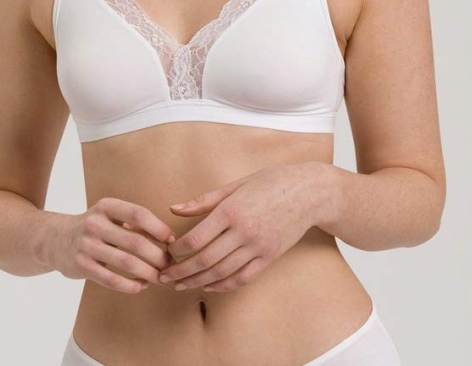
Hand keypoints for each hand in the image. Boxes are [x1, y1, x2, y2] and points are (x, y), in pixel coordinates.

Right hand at [44, 197, 176, 293]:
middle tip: (170, 265)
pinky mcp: (81, 266)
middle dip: (158, 256)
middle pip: (136, 242)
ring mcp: (86, 245)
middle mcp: (95, 223)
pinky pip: (112, 279)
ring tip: (160, 277)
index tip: (171, 241)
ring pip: (126, 263)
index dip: (159, 228)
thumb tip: (168, 239)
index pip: (139, 214)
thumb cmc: (94, 227)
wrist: (54, 239)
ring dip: (148, 273)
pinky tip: (141, 285)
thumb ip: (134, 223)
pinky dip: (131, 285)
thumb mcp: (110, 215)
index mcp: (106, 206)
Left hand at [159, 162, 330, 292]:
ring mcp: (258, 247)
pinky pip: (243, 278)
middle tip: (163, 277)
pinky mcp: (270, 257)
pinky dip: (224, 286)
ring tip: (180, 286)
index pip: (196, 239)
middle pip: (205, 260)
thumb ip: (204, 201)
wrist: (308, 192)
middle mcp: (243, 232)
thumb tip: (174, 209)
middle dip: (181, 272)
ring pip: (222, 273)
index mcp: (231, 211)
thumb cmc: (269, 182)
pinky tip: (209, 287)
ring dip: (198, 282)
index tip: (166, 253)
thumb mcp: (235, 185)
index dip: (177, 251)